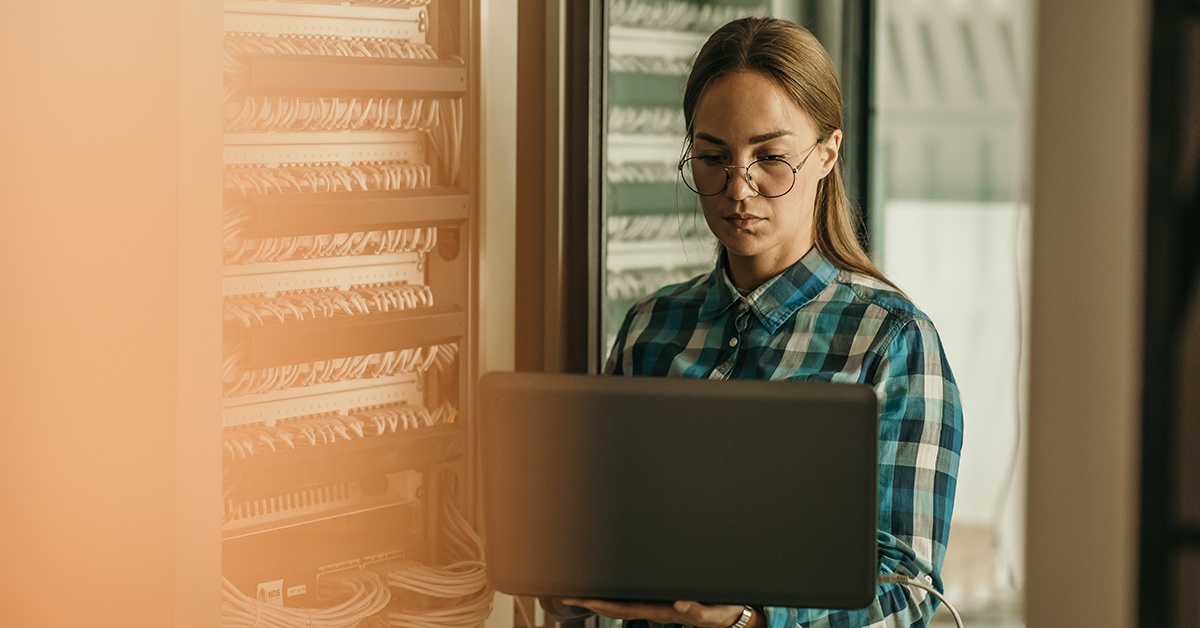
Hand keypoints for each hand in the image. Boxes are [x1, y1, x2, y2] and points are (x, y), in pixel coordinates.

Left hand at [560, 598, 749, 627]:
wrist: (732, 617)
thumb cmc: (722, 613)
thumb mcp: (714, 613)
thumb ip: (699, 612)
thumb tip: (683, 606)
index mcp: (664, 610)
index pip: (627, 608)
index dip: (604, 604)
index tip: (585, 599)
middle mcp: (657, 608)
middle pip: (618, 607)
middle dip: (593, 602)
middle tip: (569, 595)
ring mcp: (659, 606)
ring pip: (624, 604)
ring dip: (601, 600)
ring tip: (580, 594)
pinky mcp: (665, 600)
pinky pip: (636, 598)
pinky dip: (618, 596)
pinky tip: (608, 593)